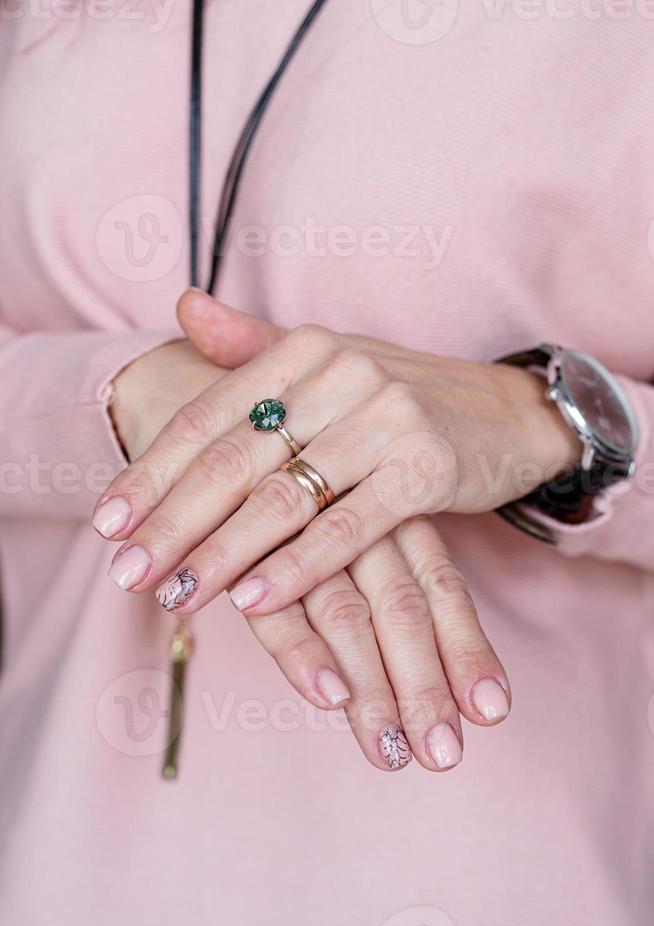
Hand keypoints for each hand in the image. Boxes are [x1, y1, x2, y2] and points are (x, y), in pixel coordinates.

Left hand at [95, 296, 515, 771]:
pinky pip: (347, 526)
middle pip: (233, 460)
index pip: (208, 417)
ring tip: (174, 595)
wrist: (508, 412)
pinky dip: (297, 565)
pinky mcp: (425, 466)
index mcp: (303, 350)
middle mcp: (339, 375)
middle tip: (126, 573)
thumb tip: (181, 306)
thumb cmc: (402, 396)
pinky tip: (252, 599)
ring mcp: (385, 419)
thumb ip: (251, 344)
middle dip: (172, 523)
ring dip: (222, 553)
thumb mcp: (328, 363)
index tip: (107, 521)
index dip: (153, 471)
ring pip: (283, 497)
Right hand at [242, 514, 509, 771]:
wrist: (221, 443)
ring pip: (348, 618)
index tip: (493, 712)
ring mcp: (301, 541)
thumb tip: (466, 676)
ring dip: (372, 692)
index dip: (467, 650)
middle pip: (402, 612)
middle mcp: (358, 529)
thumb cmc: (308, 506)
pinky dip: (305, 655)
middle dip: (425, 689)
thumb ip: (401, 584)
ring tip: (391, 752)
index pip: (441, 589)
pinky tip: (329, 696)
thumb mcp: (366, 530)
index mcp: (394, 519)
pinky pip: (279, 614)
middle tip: (443, 756)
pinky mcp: (246, 560)